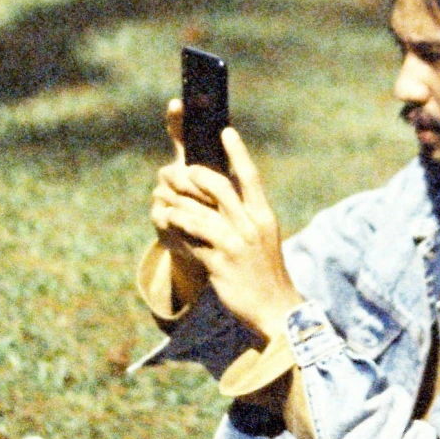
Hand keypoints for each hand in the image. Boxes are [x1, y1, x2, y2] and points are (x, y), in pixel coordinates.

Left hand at [150, 123, 301, 341]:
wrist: (274, 308)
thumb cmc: (265, 271)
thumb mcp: (262, 238)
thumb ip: (246, 215)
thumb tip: (225, 193)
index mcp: (263, 216)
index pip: (250, 176)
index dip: (238, 152)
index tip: (226, 130)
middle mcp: (251, 227)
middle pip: (220, 189)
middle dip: (196, 176)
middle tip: (181, 171)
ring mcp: (235, 246)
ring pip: (200, 214)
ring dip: (179, 206)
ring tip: (165, 201)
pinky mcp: (220, 264)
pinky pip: (192, 241)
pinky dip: (178, 230)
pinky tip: (168, 224)